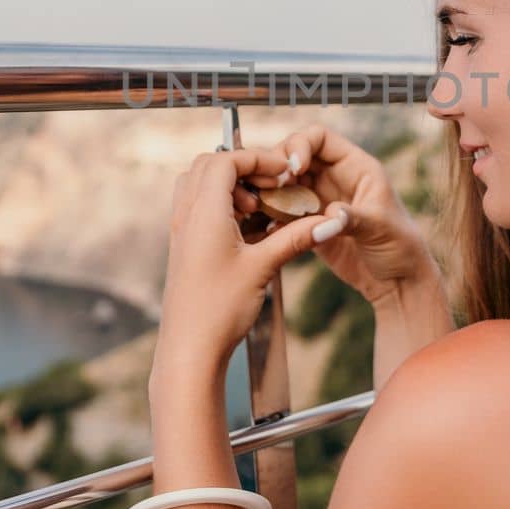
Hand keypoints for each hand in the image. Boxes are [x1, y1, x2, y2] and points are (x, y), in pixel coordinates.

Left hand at [153, 146, 346, 382]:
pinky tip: (249, 228)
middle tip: (274, 183)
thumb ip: (295, 238)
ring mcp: (182, 231)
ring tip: (260, 206)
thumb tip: (327, 220)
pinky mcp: (185, 247)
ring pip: (201, 185)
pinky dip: (224, 205)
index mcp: (203, 213)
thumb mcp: (263, 268)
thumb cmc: (219, 311)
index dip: (258, 158)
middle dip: (245, 166)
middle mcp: (187, 216)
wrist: (190, 350)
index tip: (284, 171)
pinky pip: (200, 208)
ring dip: (232, 185)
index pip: (226, 160)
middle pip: (210, 165)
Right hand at [232, 122, 435, 306]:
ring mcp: (319, 200)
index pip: (320, 138)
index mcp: (355, 167)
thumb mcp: (381, 228)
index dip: (301, 145)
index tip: (291, 169)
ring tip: (260, 204)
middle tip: (269, 187)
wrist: (395, 283)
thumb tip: (331, 212)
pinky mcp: (308, 224)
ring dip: (269, 190)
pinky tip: (265, 225)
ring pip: (284, 183)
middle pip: (294, 156)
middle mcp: (334, 178)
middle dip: (277, 166)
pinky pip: (282, 211)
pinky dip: (271, 215)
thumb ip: (354, 217)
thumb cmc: (400, 248)